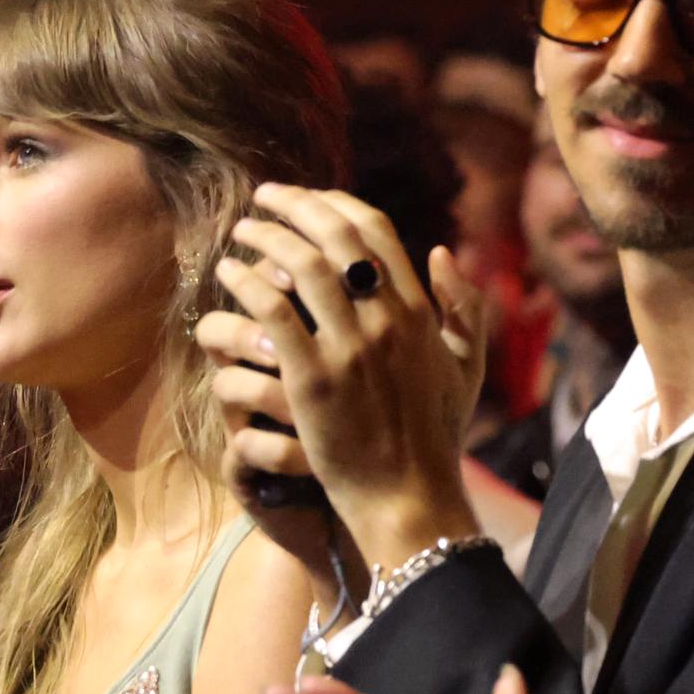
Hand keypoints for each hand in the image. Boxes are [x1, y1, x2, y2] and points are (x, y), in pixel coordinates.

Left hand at [198, 184, 489, 572]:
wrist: (408, 496)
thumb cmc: (434, 437)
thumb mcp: (465, 366)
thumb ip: (463, 307)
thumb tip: (440, 251)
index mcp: (420, 311)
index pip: (375, 232)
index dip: (336, 203)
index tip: (308, 197)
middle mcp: (387, 320)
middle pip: (335, 237)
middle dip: (296, 205)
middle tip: (264, 196)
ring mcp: (349, 349)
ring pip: (301, 266)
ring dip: (267, 236)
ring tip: (242, 228)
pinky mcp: (312, 380)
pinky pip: (273, 312)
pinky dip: (247, 282)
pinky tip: (228, 273)